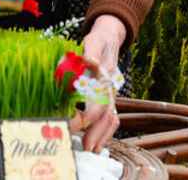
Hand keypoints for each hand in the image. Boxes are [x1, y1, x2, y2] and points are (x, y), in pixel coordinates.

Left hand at [78, 15, 125, 152]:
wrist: (110, 39)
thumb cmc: (99, 41)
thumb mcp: (94, 40)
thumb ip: (91, 49)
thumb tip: (90, 60)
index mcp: (106, 77)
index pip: (100, 100)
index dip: (89, 114)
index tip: (76, 122)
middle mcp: (110, 89)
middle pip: (107, 114)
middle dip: (97, 132)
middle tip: (86, 147)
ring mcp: (111, 95)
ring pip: (111, 118)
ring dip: (102, 135)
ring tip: (91, 149)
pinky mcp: (108, 98)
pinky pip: (110, 118)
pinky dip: (105, 132)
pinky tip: (96, 142)